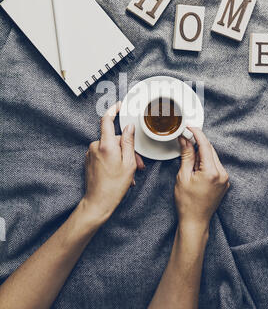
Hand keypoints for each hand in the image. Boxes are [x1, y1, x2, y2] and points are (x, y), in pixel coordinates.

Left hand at [82, 102, 143, 223]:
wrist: (98, 202)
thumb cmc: (114, 186)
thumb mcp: (128, 163)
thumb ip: (129, 143)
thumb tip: (129, 128)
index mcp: (106, 145)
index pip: (107, 120)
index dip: (113, 110)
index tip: (119, 105)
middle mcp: (95, 146)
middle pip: (114, 139)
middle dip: (127, 148)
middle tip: (137, 163)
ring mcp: (91, 153)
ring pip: (110, 148)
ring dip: (121, 157)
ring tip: (128, 173)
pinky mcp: (89, 160)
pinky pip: (104, 155)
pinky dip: (113, 161)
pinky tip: (119, 173)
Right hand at [175, 128, 228, 232]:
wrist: (195, 221)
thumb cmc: (187, 203)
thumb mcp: (183, 176)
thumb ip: (187, 156)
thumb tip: (185, 140)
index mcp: (212, 172)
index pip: (205, 145)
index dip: (197, 133)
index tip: (190, 127)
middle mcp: (222, 174)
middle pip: (210, 150)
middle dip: (198, 144)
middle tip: (185, 140)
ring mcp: (225, 179)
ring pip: (213, 157)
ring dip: (201, 154)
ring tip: (189, 160)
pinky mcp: (224, 183)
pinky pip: (215, 166)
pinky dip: (206, 162)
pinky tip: (196, 168)